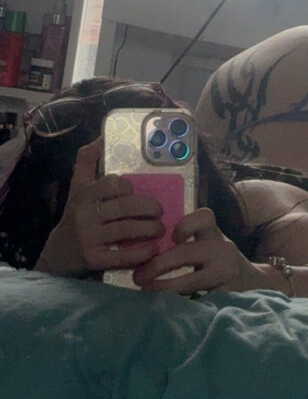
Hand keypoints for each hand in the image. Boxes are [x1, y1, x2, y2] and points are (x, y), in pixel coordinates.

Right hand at [37, 138, 164, 276]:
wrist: (57, 256)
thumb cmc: (74, 218)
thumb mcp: (76, 190)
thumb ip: (85, 163)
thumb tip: (99, 138)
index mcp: (83, 195)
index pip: (113, 184)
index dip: (129, 187)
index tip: (135, 192)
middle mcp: (84, 215)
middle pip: (124, 207)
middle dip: (148, 208)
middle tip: (159, 211)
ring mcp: (88, 238)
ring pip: (126, 229)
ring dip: (150, 228)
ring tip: (159, 229)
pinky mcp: (94, 260)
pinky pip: (123, 256)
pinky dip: (142, 252)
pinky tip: (153, 249)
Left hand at [131, 206, 278, 294]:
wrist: (256, 285)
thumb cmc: (220, 263)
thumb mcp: (209, 246)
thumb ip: (185, 245)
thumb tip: (142, 254)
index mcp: (214, 234)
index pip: (204, 217)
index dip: (185, 225)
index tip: (172, 238)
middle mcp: (223, 249)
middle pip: (187, 253)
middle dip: (158, 265)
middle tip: (138, 277)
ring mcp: (228, 273)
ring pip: (192, 280)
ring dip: (165, 287)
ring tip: (148, 291)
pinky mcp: (230, 295)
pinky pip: (201, 301)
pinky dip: (182, 305)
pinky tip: (169, 309)